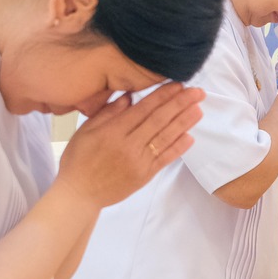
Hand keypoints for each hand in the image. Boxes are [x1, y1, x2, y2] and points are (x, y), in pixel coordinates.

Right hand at [54, 83, 203, 208]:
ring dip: (184, 123)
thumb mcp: (86, 130)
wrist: (79, 194)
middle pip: (159, 120)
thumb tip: (129, 96)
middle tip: (197, 92)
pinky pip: (164, 159)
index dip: (163, 96)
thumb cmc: (79, 160)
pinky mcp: (144, 175)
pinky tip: (190, 136)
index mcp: (113, 131)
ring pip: (165, 138)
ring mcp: (138, 161)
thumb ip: (108, 113)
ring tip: (198, 109)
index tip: (178, 85)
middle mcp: (129, 145)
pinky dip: (178, 148)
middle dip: (180, 104)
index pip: (144, 109)